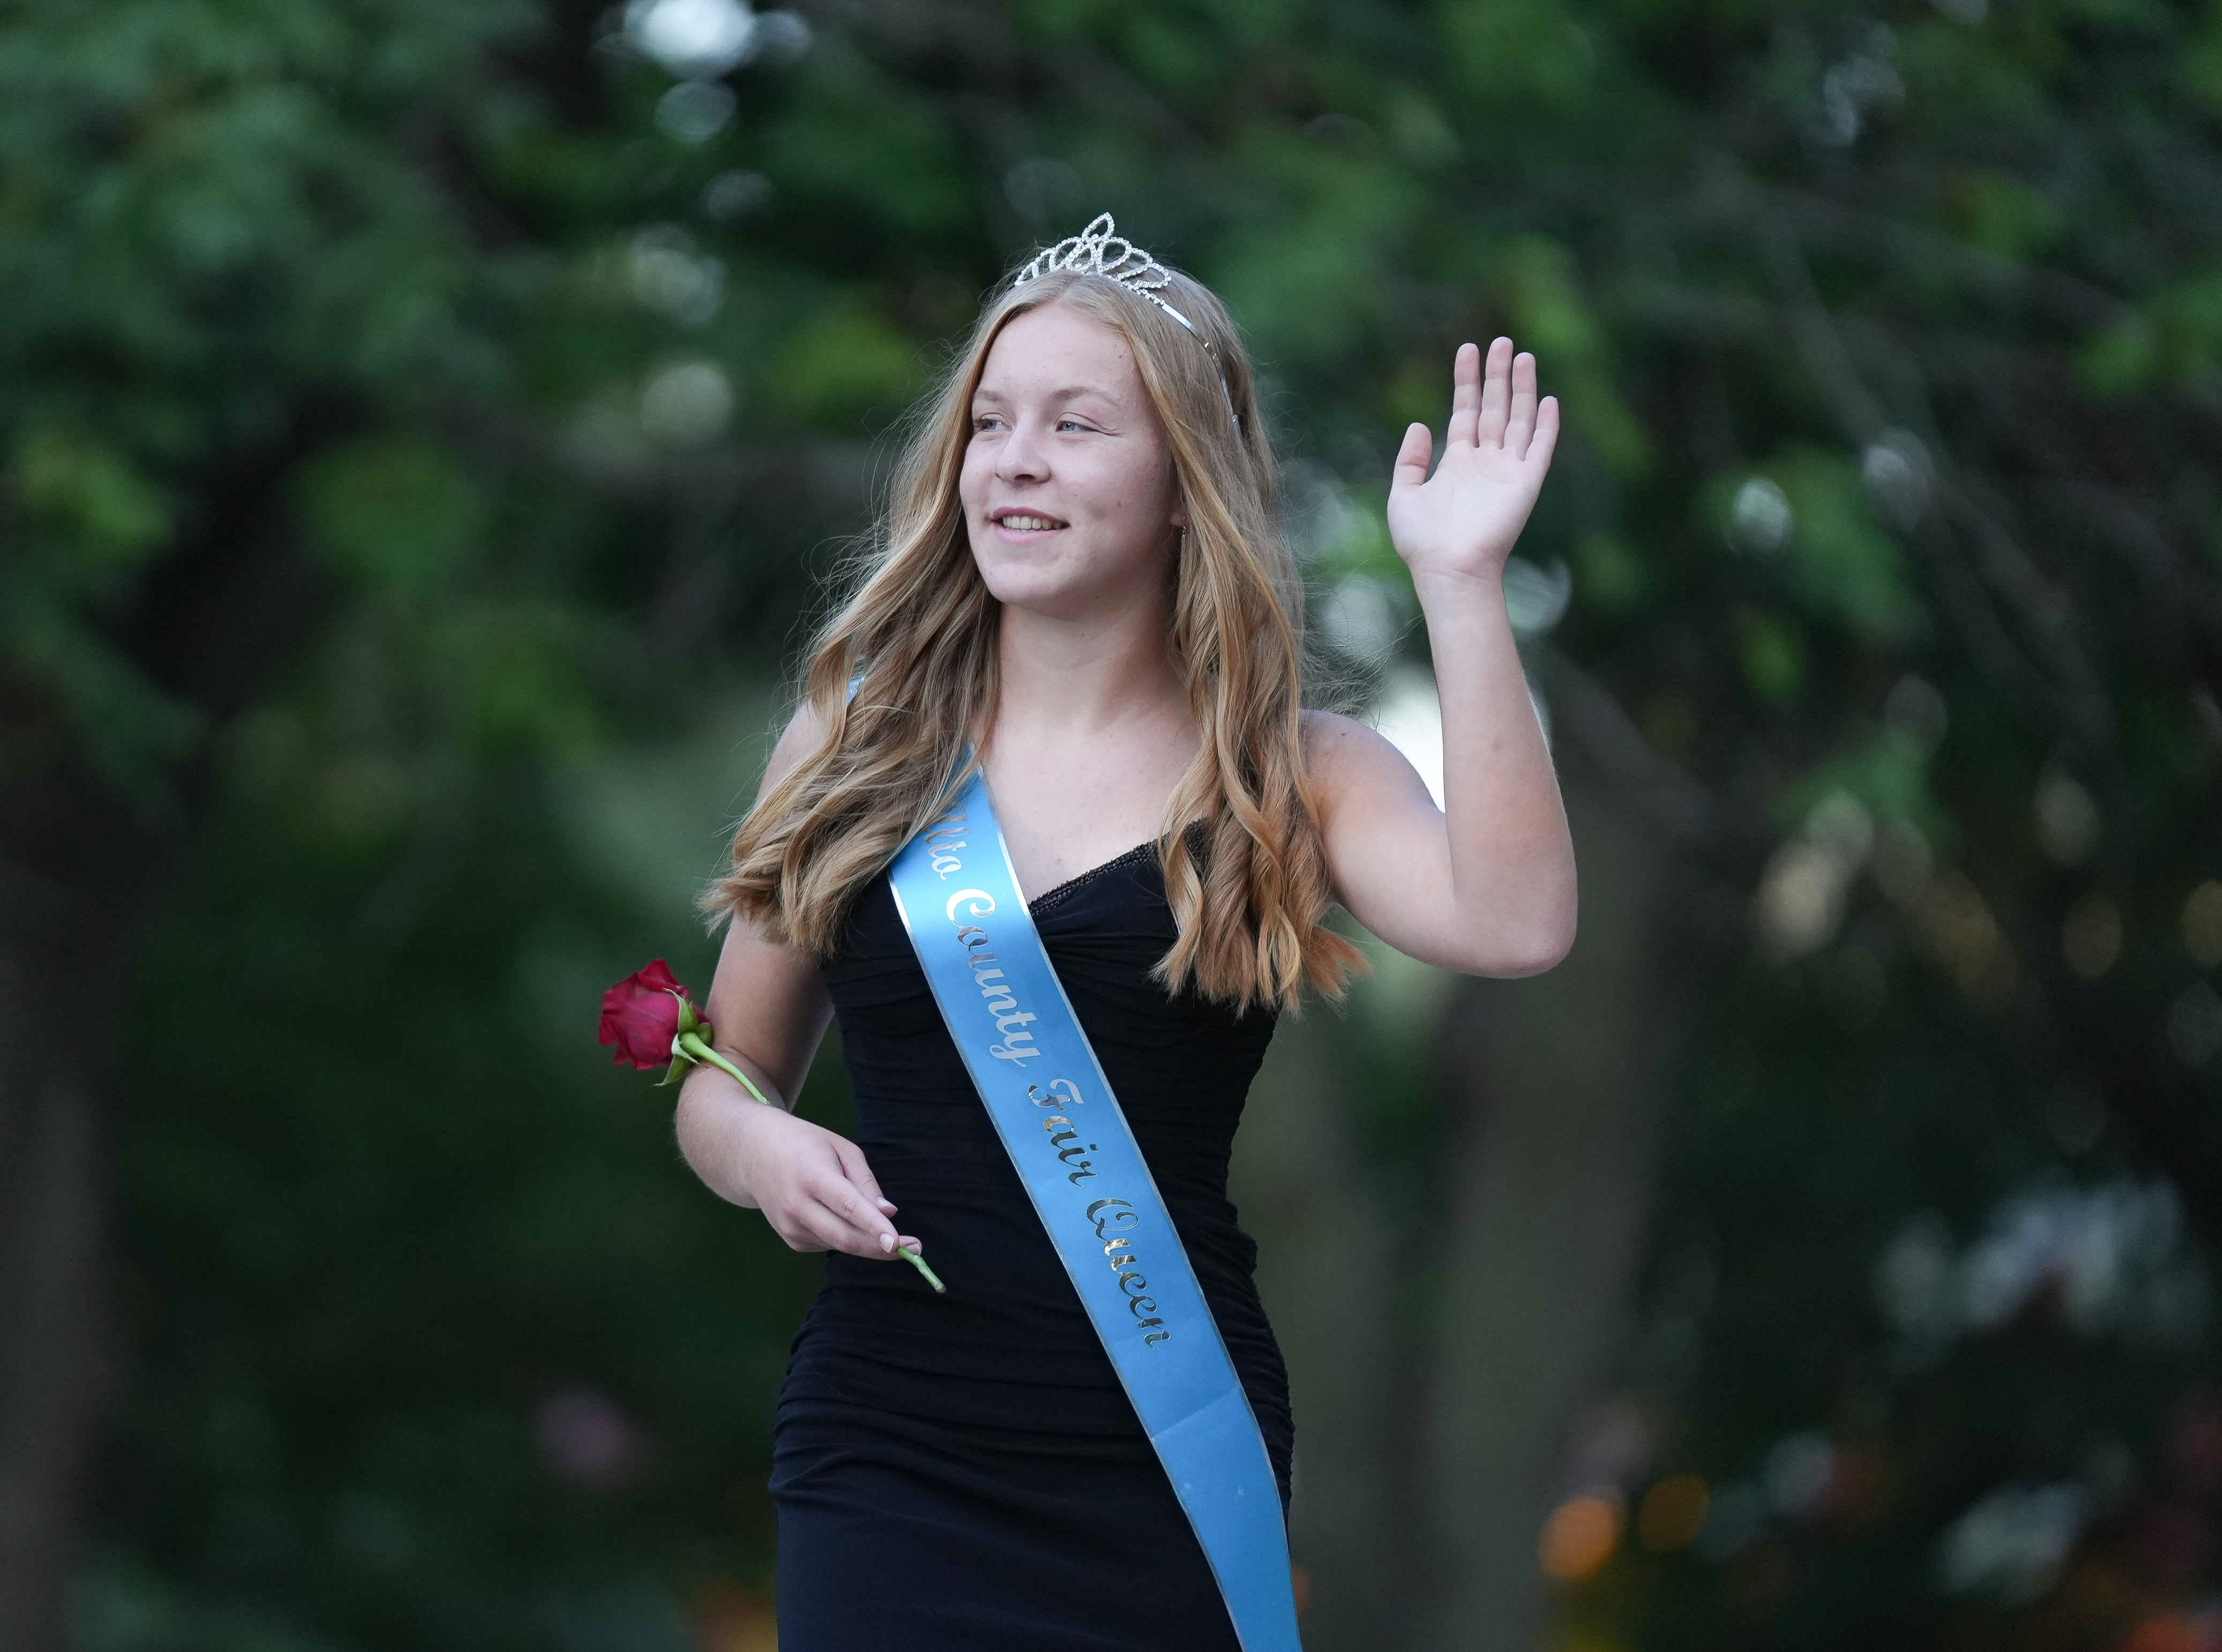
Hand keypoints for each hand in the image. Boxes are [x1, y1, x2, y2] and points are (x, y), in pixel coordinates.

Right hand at [730, 1103, 922, 1263]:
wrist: (753, 1154)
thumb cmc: (806, 1145)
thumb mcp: (841, 1148)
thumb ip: (866, 1182)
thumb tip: (890, 1213)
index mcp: (812, 1176)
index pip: (848, 1206)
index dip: (874, 1226)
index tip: (898, 1242)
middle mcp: (797, 1205)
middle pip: (845, 1236)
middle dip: (882, 1248)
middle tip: (915, 1249)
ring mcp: (790, 1226)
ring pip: (839, 1244)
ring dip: (868, 1243)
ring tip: (889, 1233)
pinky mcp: (790, 1239)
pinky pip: (828, 1243)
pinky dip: (845, 1236)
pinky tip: (841, 1217)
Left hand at [1386, 337, 1558, 591]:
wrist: (1448, 570)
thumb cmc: (1423, 542)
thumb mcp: (1403, 496)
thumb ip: (1410, 461)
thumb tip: (1418, 425)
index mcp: (1457, 463)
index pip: (1465, 411)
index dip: (1466, 380)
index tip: (1468, 349)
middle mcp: (1485, 463)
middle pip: (1494, 407)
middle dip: (1497, 374)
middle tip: (1501, 341)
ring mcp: (1507, 472)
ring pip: (1518, 419)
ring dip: (1522, 388)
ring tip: (1522, 355)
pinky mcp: (1525, 484)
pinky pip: (1540, 449)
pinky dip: (1546, 425)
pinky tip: (1548, 398)